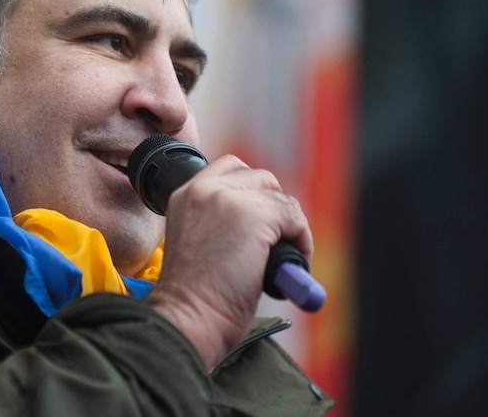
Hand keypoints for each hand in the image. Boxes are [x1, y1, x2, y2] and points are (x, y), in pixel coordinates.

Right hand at [145, 155, 312, 367]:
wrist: (189, 319)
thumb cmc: (193, 298)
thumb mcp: (196, 242)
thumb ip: (219, 221)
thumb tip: (262, 222)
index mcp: (185, 195)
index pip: (229, 169)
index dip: (252, 193)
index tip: (260, 222)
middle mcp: (204, 189)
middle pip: (260, 179)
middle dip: (274, 208)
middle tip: (273, 242)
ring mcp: (230, 199)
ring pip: (281, 199)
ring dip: (289, 228)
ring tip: (279, 260)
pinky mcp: (256, 215)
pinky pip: (295, 217)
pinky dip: (302, 241)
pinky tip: (289, 266)